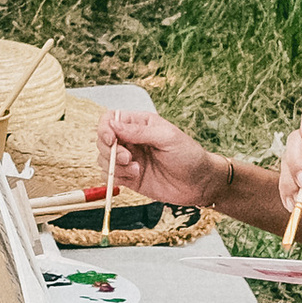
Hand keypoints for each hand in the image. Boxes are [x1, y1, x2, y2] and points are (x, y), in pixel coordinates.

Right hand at [100, 109, 228, 208]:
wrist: (199, 183)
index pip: (111, 119)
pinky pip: (109, 176)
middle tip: (127, 158)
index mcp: (139, 124)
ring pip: (103, 159)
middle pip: (102, 140)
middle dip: (110, 150)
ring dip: (115, 166)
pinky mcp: (129, 177)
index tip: (111, 140)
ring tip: (136, 169)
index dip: (105, 129)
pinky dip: (116, 177)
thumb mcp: (167, 137)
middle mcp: (131, 140)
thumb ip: (139, 131)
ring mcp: (129, 159)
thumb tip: (113, 124)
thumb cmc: (189, 155)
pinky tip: (135, 176)